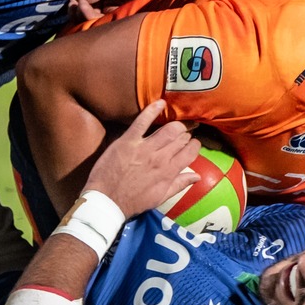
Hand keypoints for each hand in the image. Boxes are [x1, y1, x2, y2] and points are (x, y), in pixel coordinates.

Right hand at [68, 0, 172, 22]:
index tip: (74, 3)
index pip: (86, 9)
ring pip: (92, 26)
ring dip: (84, 18)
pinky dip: (93, 23)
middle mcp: (109, 14)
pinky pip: (104, 29)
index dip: (77, 8)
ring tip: (84, 10)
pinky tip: (92, 16)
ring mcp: (116, 22)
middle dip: (77, 15)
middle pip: (86, 20)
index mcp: (107, 2)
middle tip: (79, 8)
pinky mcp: (123, 28)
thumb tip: (76, 0)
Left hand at [83, 102, 199, 218]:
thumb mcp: (160, 198)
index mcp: (169, 172)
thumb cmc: (133, 201)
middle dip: (185, 134)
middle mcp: (160, 158)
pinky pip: (142, 122)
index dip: (194, 145)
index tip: (192, 144)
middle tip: (182, 134)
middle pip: (180, 138)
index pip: (190, 152)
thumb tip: (198, 176)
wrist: (107, 201)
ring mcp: (144, 148)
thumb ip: (180, 184)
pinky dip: (152, 110)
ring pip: (168, 129)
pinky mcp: (128, 141)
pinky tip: (160, 103)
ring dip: (175, 125)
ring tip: (175, 125)